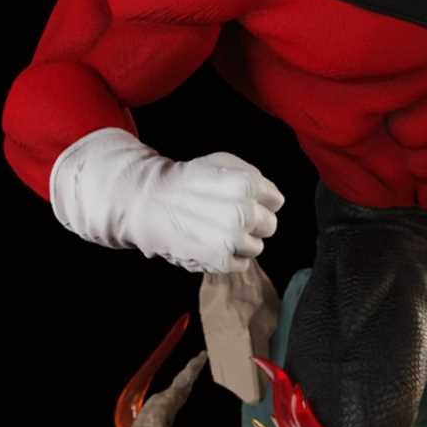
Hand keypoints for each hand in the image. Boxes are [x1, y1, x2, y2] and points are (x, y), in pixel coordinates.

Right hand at [50, 128, 284, 273]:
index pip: (276, 201)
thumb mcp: (223, 162)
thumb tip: (274, 199)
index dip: (259, 201)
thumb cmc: (189, 181)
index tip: (239, 200)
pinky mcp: (221, 260)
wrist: (150, 203)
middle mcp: (243, 212)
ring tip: (217, 231)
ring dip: (242, 242)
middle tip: (228, 217)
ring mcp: (232, 238)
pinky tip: (212, 244)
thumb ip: (253, 176)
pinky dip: (230, 258)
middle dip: (253, 222)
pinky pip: (242, 264)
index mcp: (247, 184)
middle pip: (270, 225)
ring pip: (257, 246)